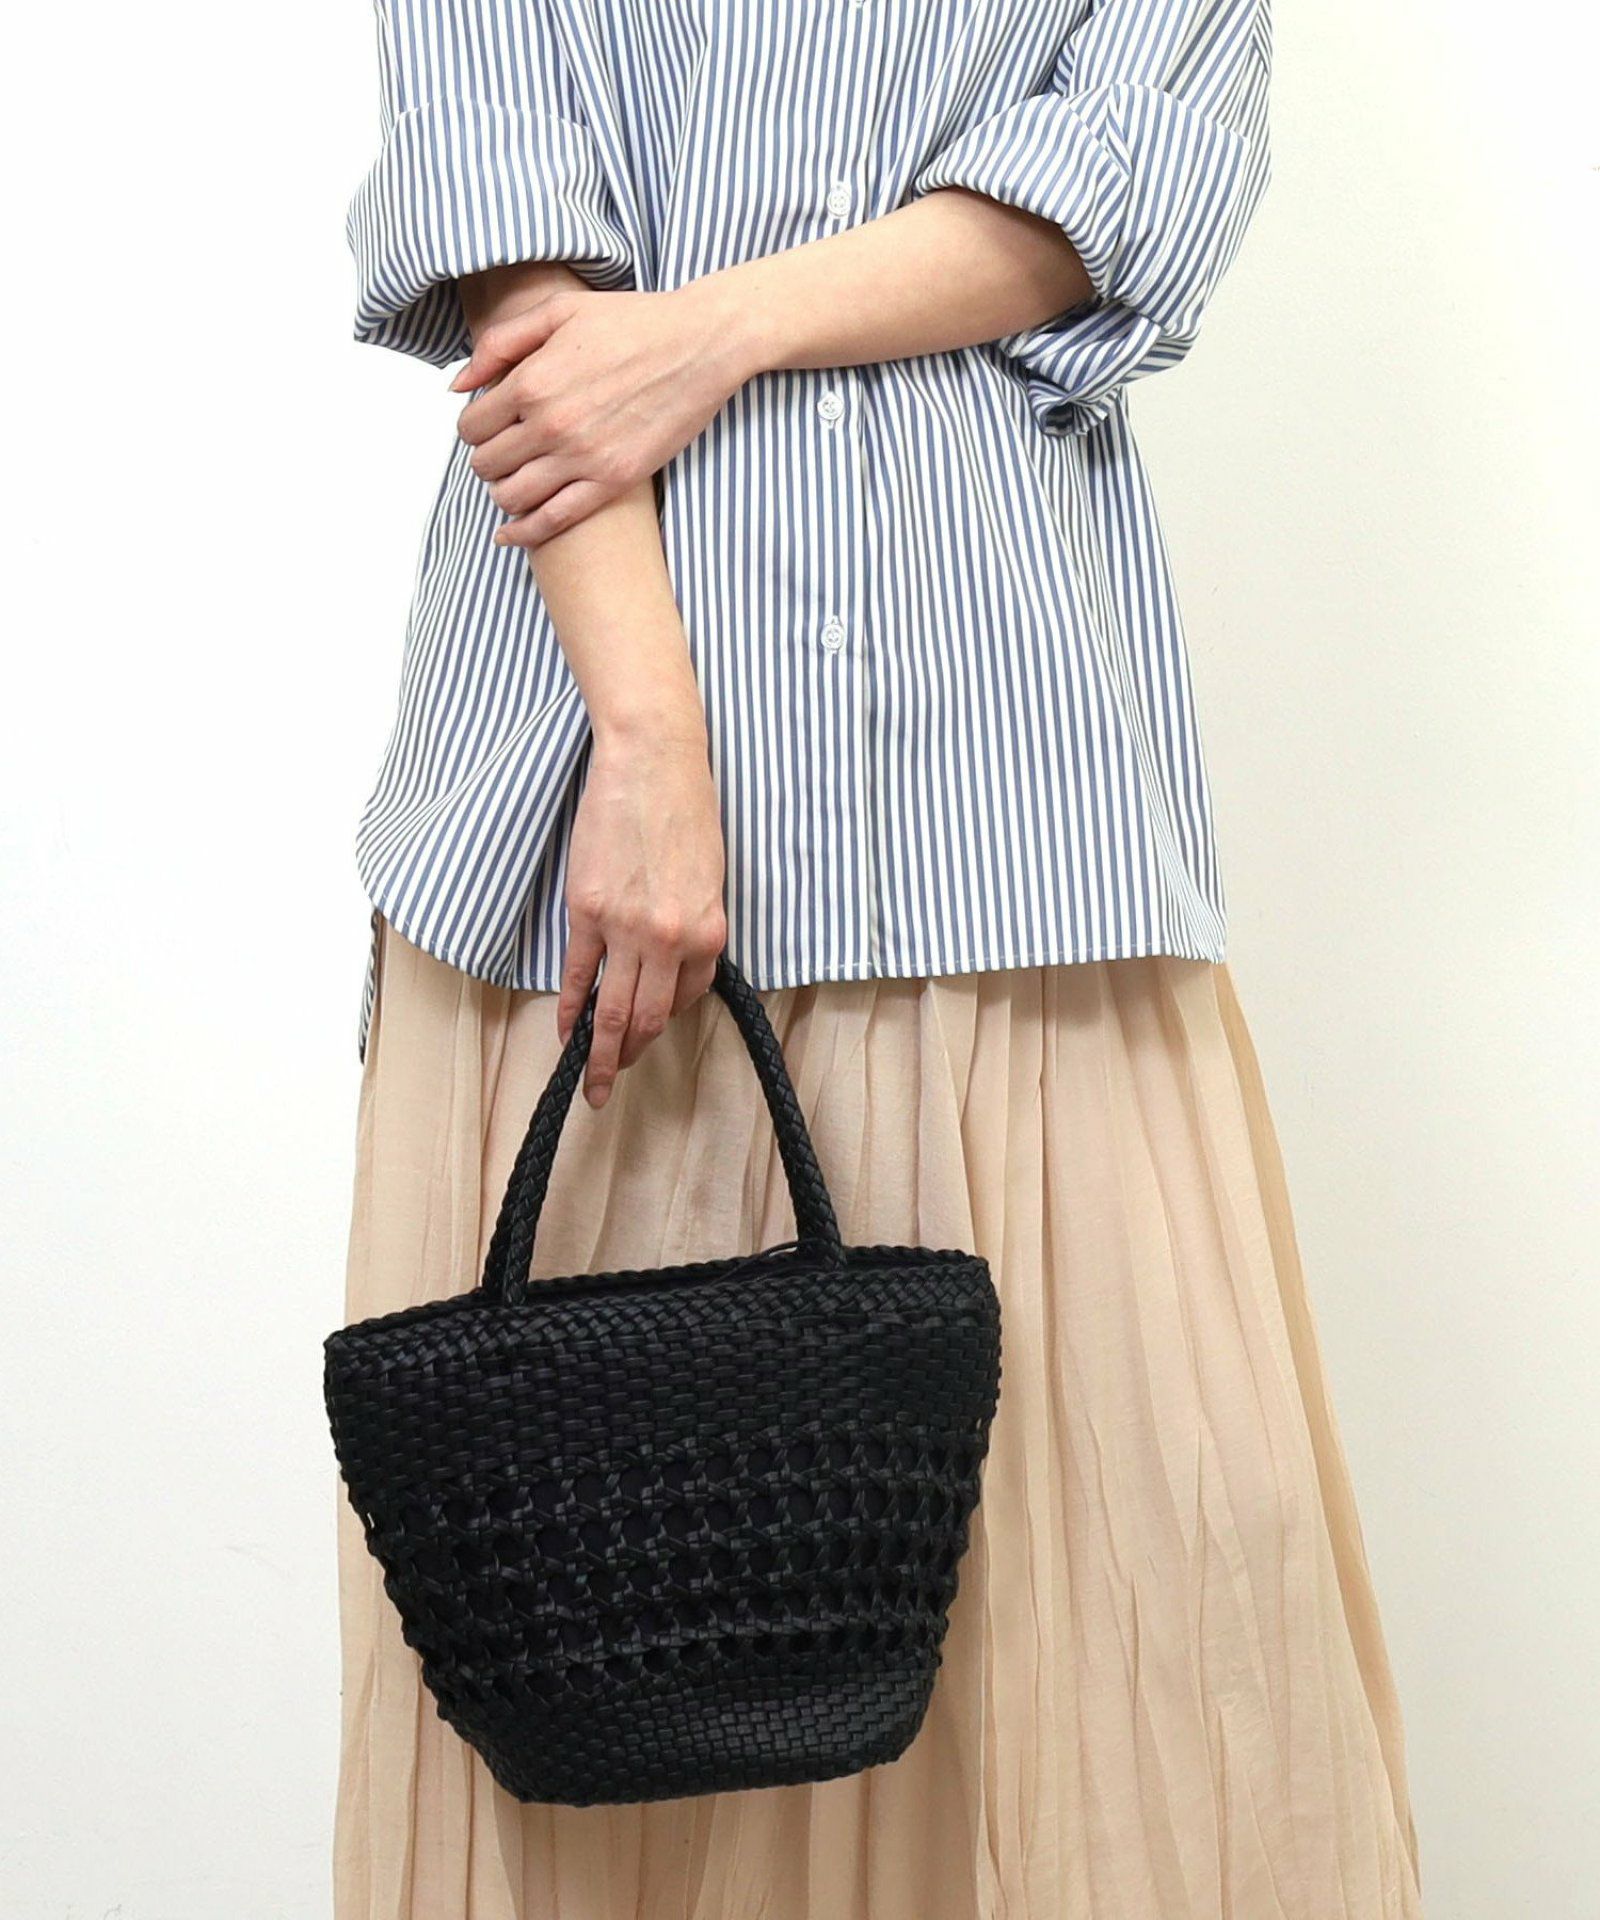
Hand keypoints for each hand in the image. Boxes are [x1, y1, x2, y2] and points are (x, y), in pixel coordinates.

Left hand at [450, 280, 759, 549]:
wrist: (700, 344)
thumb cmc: (634, 322)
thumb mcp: (559, 312)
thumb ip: (501, 344)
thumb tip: (458, 385)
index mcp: (532, 381)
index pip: (471, 426)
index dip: (472, 429)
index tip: (487, 427)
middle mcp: (551, 424)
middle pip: (487, 463)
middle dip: (486, 460)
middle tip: (502, 453)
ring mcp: (582, 458)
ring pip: (512, 496)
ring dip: (502, 493)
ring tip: (511, 483)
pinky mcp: (612, 482)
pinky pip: (554, 521)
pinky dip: (524, 532)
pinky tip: (509, 534)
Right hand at [560, 714, 727, 1108]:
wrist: (655, 760)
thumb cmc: (687, 809)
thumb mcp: (709, 877)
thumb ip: (694, 925)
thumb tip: (671, 962)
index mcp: (708, 932)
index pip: (687, 998)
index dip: (665, 1021)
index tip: (648, 1036)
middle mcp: (671, 939)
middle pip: (650, 1019)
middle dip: (630, 1059)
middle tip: (611, 1086)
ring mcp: (628, 928)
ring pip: (614, 1010)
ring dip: (601, 1053)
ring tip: (590, 1081)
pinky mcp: (589, 911)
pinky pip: (578, 975)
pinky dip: (569, 1008)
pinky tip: (564, 1032)